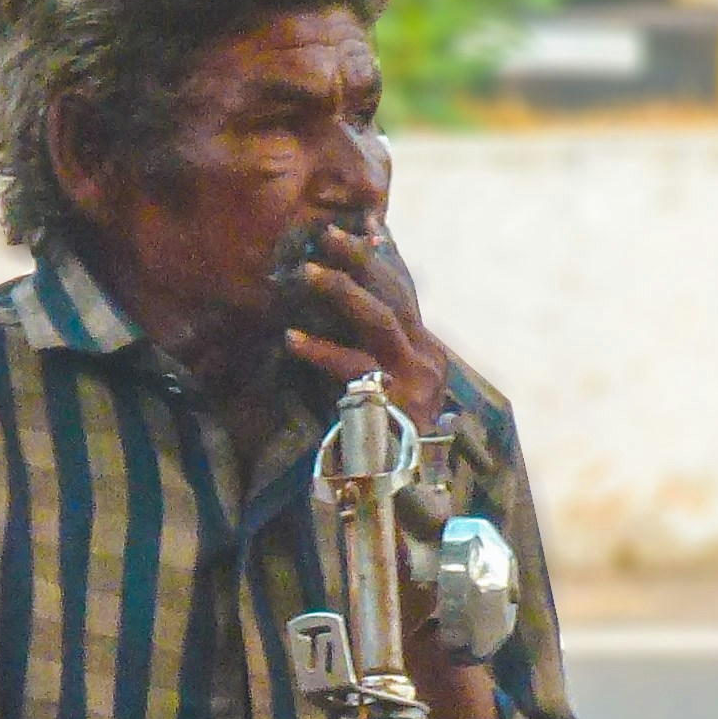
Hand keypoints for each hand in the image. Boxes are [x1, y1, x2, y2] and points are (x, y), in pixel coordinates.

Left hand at [281, 224, 451, 427]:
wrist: (408, 495)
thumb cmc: (386, 443)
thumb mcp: (384, 390)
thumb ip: (370, 354)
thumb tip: (342, 314)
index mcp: (427, 354)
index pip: (407, 294)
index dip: (387, 257)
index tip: (368, 223)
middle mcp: (426, 362)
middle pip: (395, 296)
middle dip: (362, 260)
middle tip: (327, 233)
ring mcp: (413, 382)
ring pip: (381, 320)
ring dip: (344, 290)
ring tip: (308, 272)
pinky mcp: (393, 404)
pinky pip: (353, 369)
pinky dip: (321, 351)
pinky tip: (290, 339)